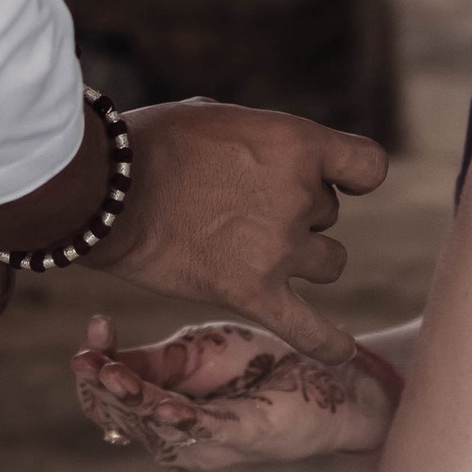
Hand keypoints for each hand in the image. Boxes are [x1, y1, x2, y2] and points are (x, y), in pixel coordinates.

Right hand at [73, 316, 391, 468]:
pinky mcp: (246, 437)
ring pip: (157, 426)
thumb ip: (154, 358)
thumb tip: (100, 355)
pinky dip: (186, 421)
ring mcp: (209, 442)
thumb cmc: (260, 366)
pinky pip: (209, 431)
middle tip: (91, 357)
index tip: (94, 328)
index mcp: (161, 411)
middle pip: (124, 417)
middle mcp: (177, 436)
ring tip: (113, 374)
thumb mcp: (196, 352)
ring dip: (133, 400)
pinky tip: (168, 406)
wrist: (326, 379)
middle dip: (104, 386)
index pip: (110, 398)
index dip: (95, 368)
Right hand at [88, 102, 388, 360]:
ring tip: (250, 248)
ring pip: (328, 263)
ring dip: (302, 258)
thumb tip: (279, 159)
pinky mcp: (251, 294)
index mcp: (296, 144)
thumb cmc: (151, 145)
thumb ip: (265, 142)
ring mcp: (278, 249)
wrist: (102, 190)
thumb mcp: (221, 118)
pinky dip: (328, 343)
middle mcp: (298, 196)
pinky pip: (308, 330)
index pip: (368, 166)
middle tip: (237, 207)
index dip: (350, 173)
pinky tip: (342, 353)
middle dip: (295, 211)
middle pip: (329, 215)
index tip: (334, 178)